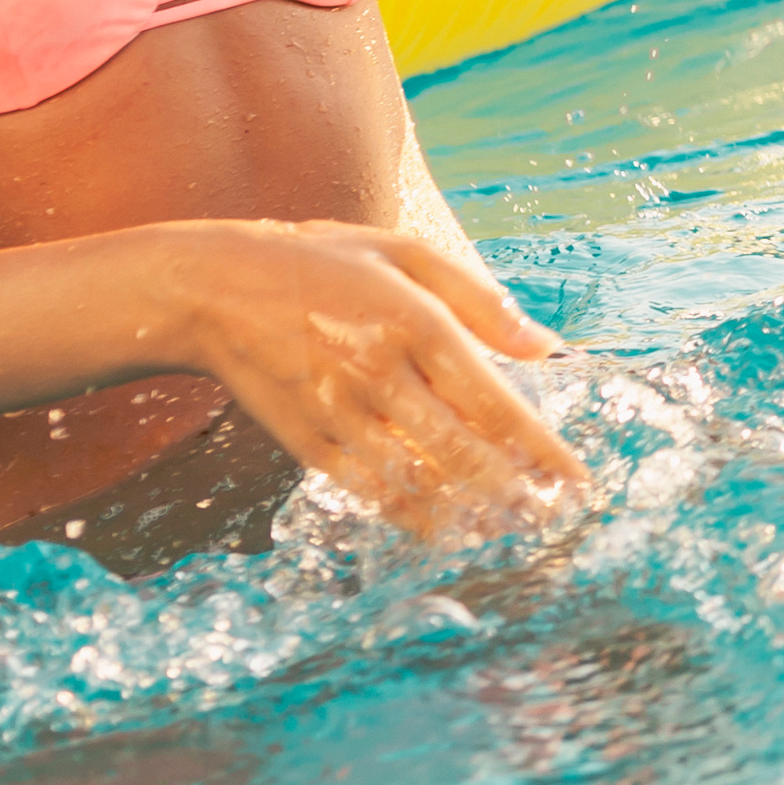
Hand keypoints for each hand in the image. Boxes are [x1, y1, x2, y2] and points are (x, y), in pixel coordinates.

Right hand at [147, 222, 587, 542]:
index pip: (491, 398)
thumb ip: (481, 301)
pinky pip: (363, 486)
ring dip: (464, 511)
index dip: (536, 446)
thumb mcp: (406, 253)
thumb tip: (546, 347)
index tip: (572, 478)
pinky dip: (403, 513)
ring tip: (508, 531)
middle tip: (550, 519)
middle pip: (457, 447)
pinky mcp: (303, 438)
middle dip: (510, 490)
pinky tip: (439, 529)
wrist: (211, 288)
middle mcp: (378, 372)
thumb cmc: (321, 262)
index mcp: (413, 321)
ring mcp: (337, 410)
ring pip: (412, 475)